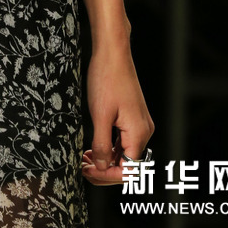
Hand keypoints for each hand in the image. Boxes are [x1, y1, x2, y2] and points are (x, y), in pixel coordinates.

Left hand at [81, 41, 153, 187]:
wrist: (113, 51)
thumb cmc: (107, 78)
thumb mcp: (100, 115)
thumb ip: (102, 144)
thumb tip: (102, 167)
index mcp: (139, 133)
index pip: (129, 170)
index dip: (108, 176)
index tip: (88, 172)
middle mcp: (144, 131)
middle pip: (128, 164)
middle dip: (105, 170)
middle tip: (83, 167)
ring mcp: (139, 123)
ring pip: (125, 152)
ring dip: (106, 159)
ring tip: (86, 158)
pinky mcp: (133, 116)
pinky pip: (123, 140)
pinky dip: (110, 147)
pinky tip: (94, 147)